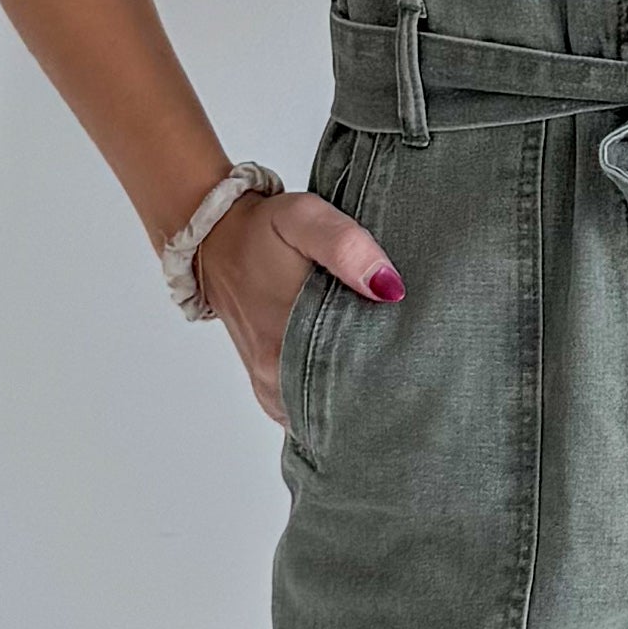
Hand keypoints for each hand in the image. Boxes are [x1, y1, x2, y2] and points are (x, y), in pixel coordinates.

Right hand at [193, 187, 400, 423]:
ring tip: (384, 365)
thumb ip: (346, 246)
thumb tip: (388, 287)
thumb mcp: (303, 219)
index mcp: (284, 347)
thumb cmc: (260, 230)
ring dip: (354, 392)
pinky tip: (353, 371)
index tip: (414, 360)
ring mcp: (270, 386)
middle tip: (407, 361)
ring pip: (324, 409)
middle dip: (377, 388)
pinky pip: (306, 407)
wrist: (213, 240)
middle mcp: (274, 377)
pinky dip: (330, 394)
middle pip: (342, 403)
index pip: (352, 388)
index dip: (389, 377)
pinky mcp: (269, 386)